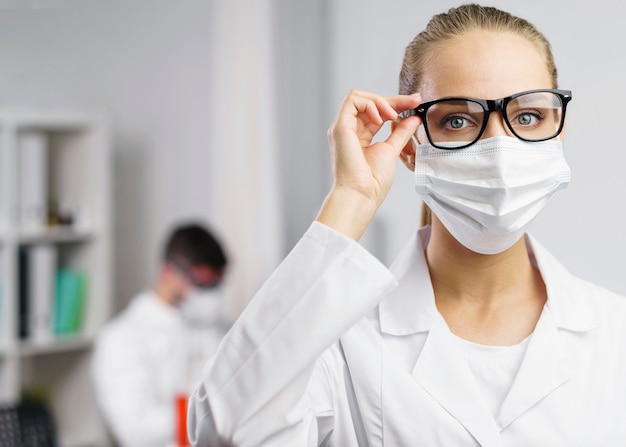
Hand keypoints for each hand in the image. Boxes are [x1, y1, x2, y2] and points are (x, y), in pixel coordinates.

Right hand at [316, 89, 420, 239]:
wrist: (361, 195)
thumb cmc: (372, 182)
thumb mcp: (392, 150)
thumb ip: (401, 133)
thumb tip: (413, 118)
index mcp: (360, 136)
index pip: (377, 113)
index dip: (396, 105)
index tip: (415, 103)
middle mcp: (349, 130)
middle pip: (369, 102)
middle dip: (393, 99)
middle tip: (413, 101)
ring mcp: (343, 128)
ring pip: (359, 97)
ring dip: (381, 101)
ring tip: (394, 115)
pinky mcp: (340, 128)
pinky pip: (353, 101)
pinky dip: (371, 104)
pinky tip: (382, 117)